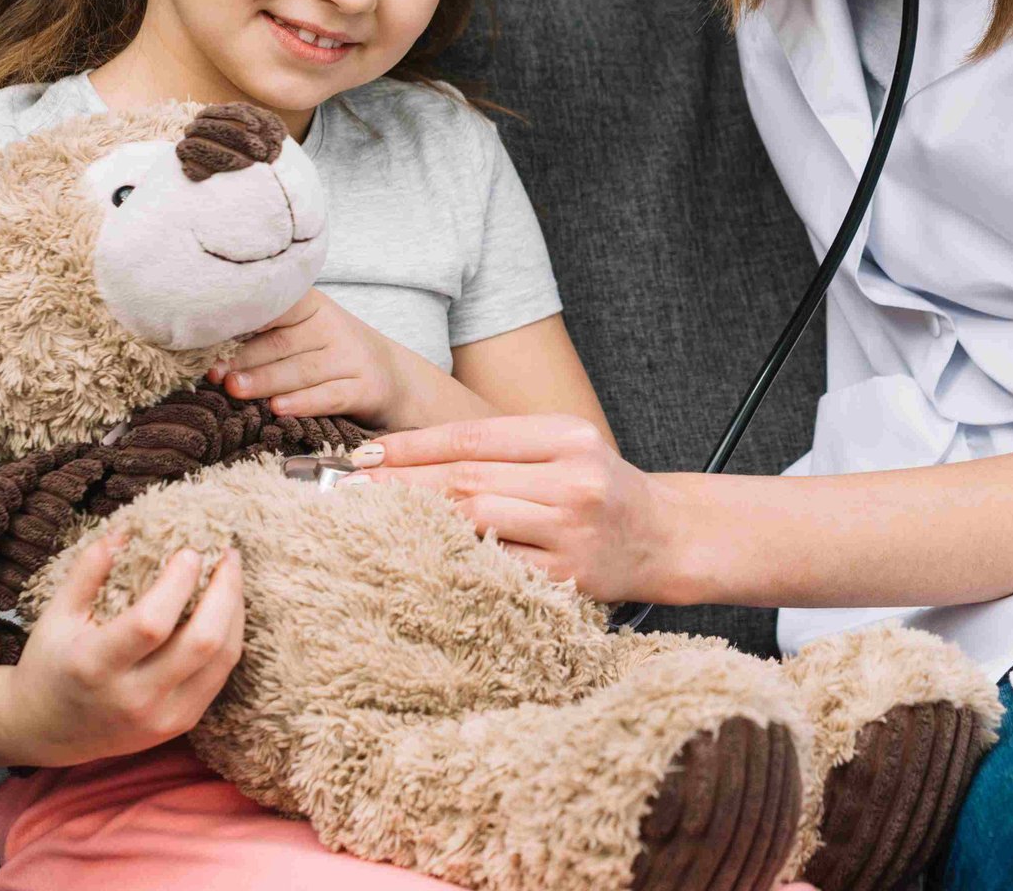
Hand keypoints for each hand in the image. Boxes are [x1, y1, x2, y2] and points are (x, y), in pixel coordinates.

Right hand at [0, 531, 243, 767]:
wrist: (46, 732)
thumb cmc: (51, 663)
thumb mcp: (56, 614)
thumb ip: (89, 570)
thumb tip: (127, 527)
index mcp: (94, 667)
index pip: (151, 623)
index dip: (179, 582)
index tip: (190, 550)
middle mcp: (132, 698)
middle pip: (201, 642)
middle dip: (225, 590)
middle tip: (228, 553)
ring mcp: (161, 717)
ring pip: (222, 658)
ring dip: (235, 609)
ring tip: (231, 573)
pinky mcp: (180, 723)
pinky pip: (221, 675)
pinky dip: (230, 635)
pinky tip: (226, 607)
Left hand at [207, 289, 405, 426]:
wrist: (393, 376)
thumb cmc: (329, 354)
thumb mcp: (303, 333)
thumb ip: (264, 336)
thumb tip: (202, 346)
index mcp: (312, 306)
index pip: (275, 306)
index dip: (241, 319)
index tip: (206, 332)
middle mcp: (333, 327)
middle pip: (283, 343)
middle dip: (245, 358)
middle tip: (212, 372)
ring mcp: (352, 357)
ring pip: (304, 369)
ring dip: (266, 380)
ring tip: (234, 389)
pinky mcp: (366, 388)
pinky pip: (332, 395)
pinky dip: (304, 402)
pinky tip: (279, 408)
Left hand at [345, 414, 679, 602]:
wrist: (666, 536)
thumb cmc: (600, 486)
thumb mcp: (564, 446)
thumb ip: (503, 447)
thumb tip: (410, 451)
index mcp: (568, 436)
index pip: (474, 435)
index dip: (414, 445)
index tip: (366, 453)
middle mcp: (573, 479)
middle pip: (467, 478)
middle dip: (400, 483)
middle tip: (346, 489)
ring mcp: (571, 531)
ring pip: (476, 521)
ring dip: (415, 521)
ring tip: (370, 520)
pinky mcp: (569, 577)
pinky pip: (496, 566)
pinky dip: (452, 559)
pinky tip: (417, 557)